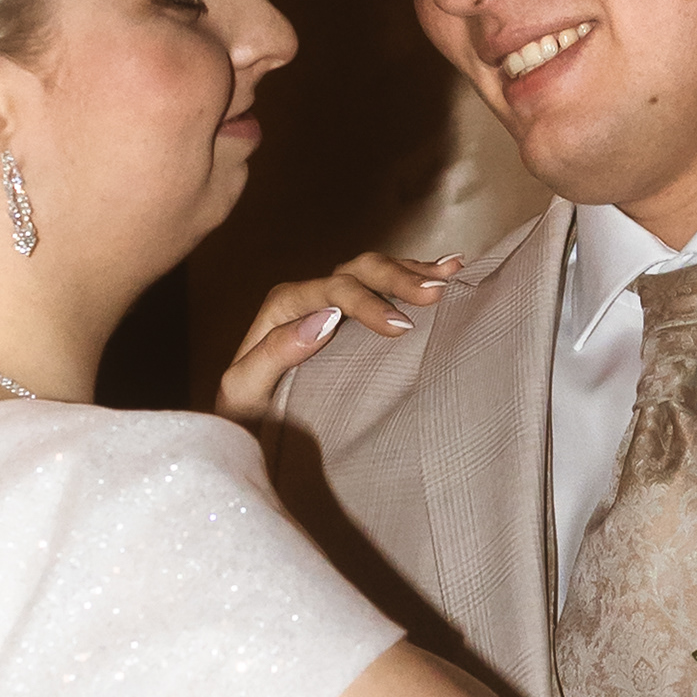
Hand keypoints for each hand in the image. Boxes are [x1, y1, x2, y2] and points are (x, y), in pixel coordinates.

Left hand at [212, 252, 459, 427]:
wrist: (252, 428)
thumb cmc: (247, 416)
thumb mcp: (245, 390)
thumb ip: (275, 353)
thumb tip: (326, 319)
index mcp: (284, 307)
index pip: (332, 291)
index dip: (369, 303)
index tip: (402, 326)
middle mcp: (309, 296)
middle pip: (358, 271)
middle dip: (399, 278)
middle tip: (436, 293)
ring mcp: (332, 302)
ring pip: (376, 270)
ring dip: (414, 270)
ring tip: (451, 273)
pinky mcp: (352, 316)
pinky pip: (385, 284)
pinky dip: (416, 273)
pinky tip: (448, 268)